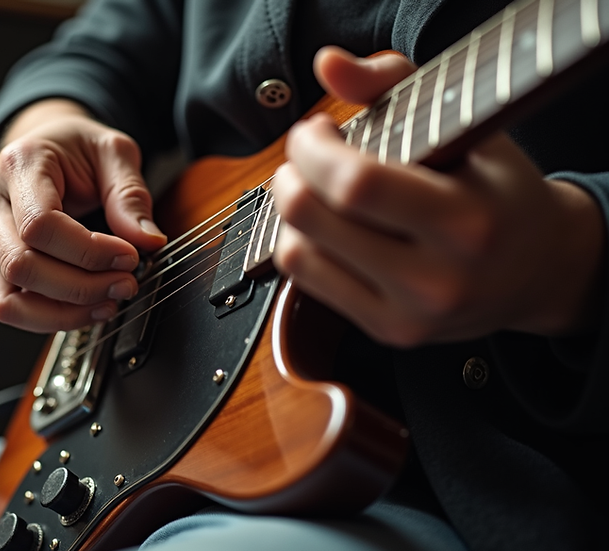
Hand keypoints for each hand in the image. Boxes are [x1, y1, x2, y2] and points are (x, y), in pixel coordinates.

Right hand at [0, 99, 166, 332]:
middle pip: (20, 265)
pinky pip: (11, 307)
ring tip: (108, 303)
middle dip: (80, 286)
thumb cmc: (77, 148)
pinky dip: (50, 318)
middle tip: (126, 284)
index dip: (88, 251)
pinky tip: (87, 310)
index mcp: (19, 165)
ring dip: (63, 312)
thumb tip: (147, 242)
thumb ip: (130, 195)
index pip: (40, 224)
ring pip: (8, 298)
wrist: (48, 145)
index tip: (129, 256)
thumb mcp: (114, 152)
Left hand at [272, 47, 604, 345]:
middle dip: (291, 170)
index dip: (314, 149)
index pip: (356, 185)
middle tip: (307, 153)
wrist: (539, 270)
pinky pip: (305, 281)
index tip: (316, 128)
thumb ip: (395, 83)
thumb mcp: (466, 126)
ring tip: (316, 187)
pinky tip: (325, 224)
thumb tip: (329, 65)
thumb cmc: (498, 189)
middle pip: (313, 218)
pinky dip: (300, 242)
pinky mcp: (387, 332)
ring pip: (297, 251)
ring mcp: (409, 315)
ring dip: (290, 208)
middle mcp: (436, 279)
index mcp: (465, 222)